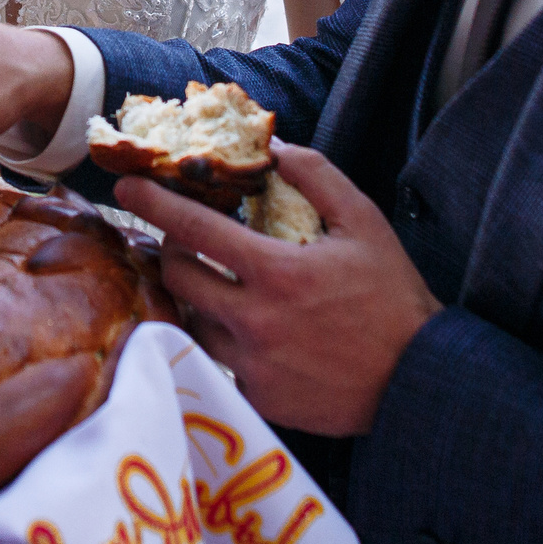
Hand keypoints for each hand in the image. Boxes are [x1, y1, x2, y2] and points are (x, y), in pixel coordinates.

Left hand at [117, 145, 439, 435]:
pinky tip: (242, 329)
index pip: (193, 228)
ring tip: (209, 283)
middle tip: (183, 241)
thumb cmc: (391, 296)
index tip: (126, 187)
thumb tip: (274, 146)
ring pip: (190, 321)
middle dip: (171, 251)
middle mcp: (254, 320)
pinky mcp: (256, 397)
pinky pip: (217, 361)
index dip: (153, 203)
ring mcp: (251, 364)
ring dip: (192, 297)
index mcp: (276, 271)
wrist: (416, 378)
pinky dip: (221, 340)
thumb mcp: (363, 222)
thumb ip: (316, 176)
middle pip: (177, 277)